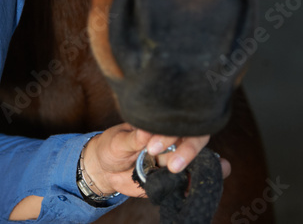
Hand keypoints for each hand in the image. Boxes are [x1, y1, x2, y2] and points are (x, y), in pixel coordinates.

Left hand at [81, 124, 231, 197]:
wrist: (106, 170)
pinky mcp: (173, 177)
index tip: (153, 146)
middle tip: (171, 164)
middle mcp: (171, 140)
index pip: (176, 121)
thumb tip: (146, 131)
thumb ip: (134, 138)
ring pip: (195, 159)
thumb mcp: (118, 141)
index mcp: (159, 125)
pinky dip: (194, 180)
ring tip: (175, 171)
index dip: (171, 132)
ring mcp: (174, 158)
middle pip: (194, 138)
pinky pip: (187, 180)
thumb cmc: (112, 148)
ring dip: (194, 165)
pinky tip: (196, 182)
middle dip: (188, 149)